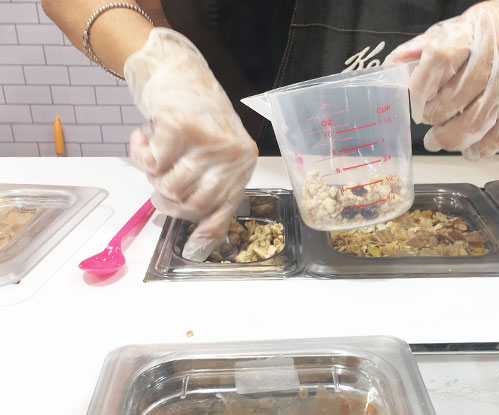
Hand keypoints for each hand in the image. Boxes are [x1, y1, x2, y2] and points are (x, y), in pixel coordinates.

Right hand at [125, 28, 257, 260]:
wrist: (177, 69)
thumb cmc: (196, 114)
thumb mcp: (215, 151)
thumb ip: (211, 186)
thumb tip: (200, 239)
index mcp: (243, 161)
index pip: (226, 206)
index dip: (207, 229)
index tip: (192, 246)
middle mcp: (231, 152)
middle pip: (195, 203)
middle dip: (169, 203)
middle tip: (157, 188)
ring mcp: (207, 140)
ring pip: (171, 186)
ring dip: (153, 177)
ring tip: (153, 157)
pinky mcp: (180, 127)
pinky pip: (151, 164)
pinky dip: (138, 154)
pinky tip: (141, 138)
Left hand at [385, 0, 498, 159]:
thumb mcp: (466, 26)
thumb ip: (429, 44)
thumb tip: (395, 63)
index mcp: (476, 30)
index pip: (442, 57)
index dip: (423, 86)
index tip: (416, 102)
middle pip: (456, 97)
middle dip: (434, 117)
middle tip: (427, 123)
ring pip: (476, 122)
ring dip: (451, 138)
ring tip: (438, 141)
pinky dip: (480, 148)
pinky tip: (470, 149)